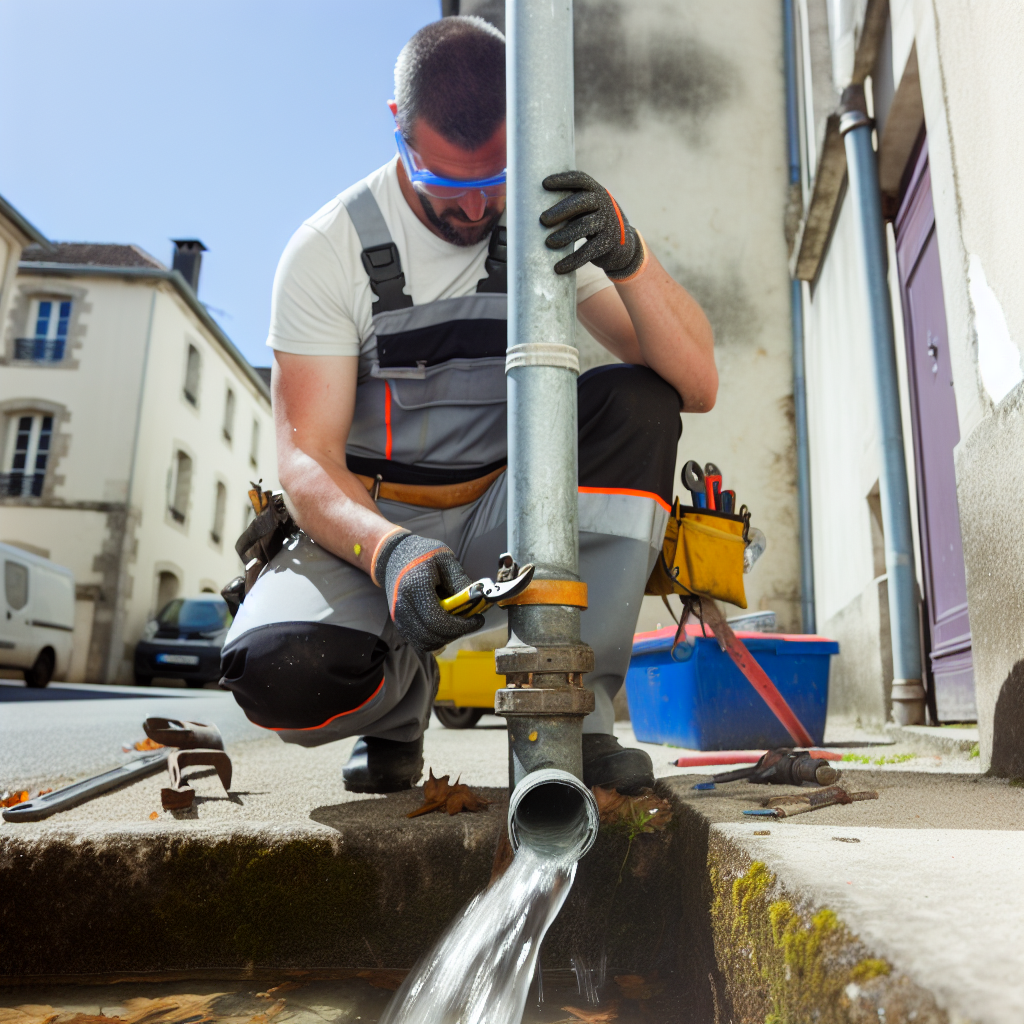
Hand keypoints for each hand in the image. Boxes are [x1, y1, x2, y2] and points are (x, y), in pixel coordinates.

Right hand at [373, 532, 483, 651]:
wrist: (394, 556)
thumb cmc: (423, 555)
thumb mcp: (446, 560)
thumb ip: (461, 582)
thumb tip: (478, 601)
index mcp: (415, 588)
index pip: (437, 620)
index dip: (461, 626)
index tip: (478, 619)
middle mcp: (403, 606)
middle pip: (431, 635)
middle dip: (455, 633)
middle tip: (469, 622)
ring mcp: (398, 617)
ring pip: (424, 643)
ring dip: (445, 638)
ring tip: (456, 623)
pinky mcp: (399, 623)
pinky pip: (418, 641)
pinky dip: (434, 639)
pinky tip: (444, 625)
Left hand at [540, 171, 646, 279]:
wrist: (623, 247)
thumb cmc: (594, 225)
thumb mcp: (587, 210)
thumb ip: (571, 206)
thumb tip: (534, 211)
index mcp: (596, 191)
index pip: (580, 179)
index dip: (563, 180)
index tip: (544, 184)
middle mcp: (604, 203)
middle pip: (581, 201)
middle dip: (561, 210)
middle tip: (543, 220)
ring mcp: (609, 222)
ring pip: (585, 225)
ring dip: (566, 235)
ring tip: (549, 243)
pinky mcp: (609, 242)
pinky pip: (589, 251)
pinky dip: (573, 260)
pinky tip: (559, 268)